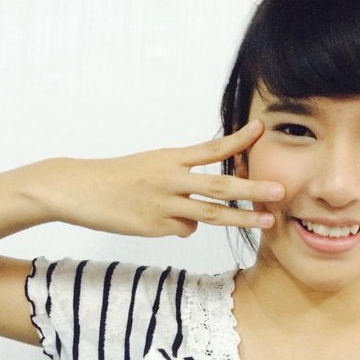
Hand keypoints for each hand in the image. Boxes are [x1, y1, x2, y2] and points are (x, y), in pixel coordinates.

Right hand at [30, 119, 282, 236]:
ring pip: (209, 214)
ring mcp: (163, 205)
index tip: (262, 129)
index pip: (212, 148)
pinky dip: (184, 227)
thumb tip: (199, 215)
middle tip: (281, 190)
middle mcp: (170, 179)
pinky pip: (184, 229)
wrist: (77, 189)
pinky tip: (162, 220)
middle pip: (218, 186)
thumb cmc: (118, 177)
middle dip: (253, 188)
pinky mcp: (154, 226)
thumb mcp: (152, 167)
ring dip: (241, 218)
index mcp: (171, 158)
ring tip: (268, 222)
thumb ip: (182, 182)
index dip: (239, 140)